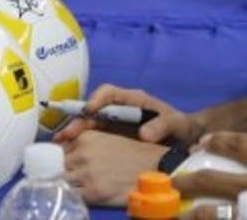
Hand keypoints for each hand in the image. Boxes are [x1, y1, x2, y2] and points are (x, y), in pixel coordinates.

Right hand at [53, 84, 202, 145]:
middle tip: (67, 134)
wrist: (185, 141)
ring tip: (61, 144)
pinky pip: (94, 139)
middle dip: (79, 120)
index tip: (90, 110)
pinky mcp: (113, 139)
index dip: (97, 99)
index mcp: (132, 99)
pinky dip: (82, 144)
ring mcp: (115, 125)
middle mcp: (119, 109)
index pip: (109, 92)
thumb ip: (161, 125)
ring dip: (75, 133)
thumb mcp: (174, 123)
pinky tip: (70, 153)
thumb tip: (144, 134)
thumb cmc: (179, 126)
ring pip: (90, 125)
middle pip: (94, 110)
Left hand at [61, 130, 165, 206]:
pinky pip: (73, 196)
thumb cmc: (133, 154)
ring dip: (62, 186)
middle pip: (56, 165)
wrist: (155, 168)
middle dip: (57, 172)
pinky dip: (71, 198)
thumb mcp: (107, 139)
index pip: (58, 149)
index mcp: (86, 137)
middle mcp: (83, 153)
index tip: (55, 165)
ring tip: (64, 190)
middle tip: (58, 179)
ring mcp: (87, 173)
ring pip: (61, 181)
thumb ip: (85, 144)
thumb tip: (62, 151)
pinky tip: (76, 198)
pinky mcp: (94, 192)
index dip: (56, 159)